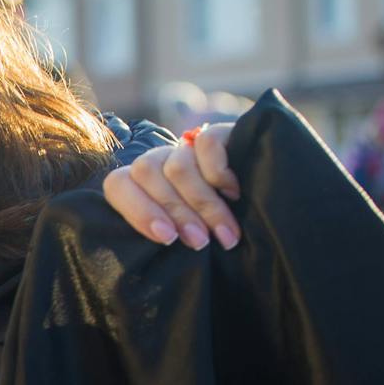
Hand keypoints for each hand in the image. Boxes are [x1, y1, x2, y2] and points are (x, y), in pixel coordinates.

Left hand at [102, 123, 240, 249]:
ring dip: (203, 205)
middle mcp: (159, 160)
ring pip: (178, 165)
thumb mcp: (185, 238)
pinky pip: (206, 144)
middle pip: (147, 173)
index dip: (139, 210)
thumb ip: (165, 236)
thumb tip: (157, 253)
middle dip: (177, 214)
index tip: (168, 238)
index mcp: (140, 186)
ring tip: (225, 234)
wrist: (266, 206)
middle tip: (201, 242)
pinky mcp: (218, 132)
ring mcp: (186, 146)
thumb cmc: (214, 235)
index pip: (117, 184)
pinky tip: (234, 194)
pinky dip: (219, 173)